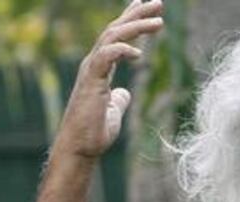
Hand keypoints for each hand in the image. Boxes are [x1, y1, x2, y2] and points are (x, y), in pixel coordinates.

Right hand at [52, 0, 163, 160]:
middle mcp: (94, 64)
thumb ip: (119, 100)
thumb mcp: (113, 112)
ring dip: (136, 26)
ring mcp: (91, 71)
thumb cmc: (94, 133)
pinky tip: (139, 54)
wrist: (80, 149)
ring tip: (159, 22)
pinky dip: (122, 50)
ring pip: (112, 37)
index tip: (144, 5)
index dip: (130, 19)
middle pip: (115, 30)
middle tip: (159, 3)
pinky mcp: (91, 81)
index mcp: (100, 69)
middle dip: (137, 14)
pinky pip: (106, 56)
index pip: (115, 37)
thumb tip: (125, 93)